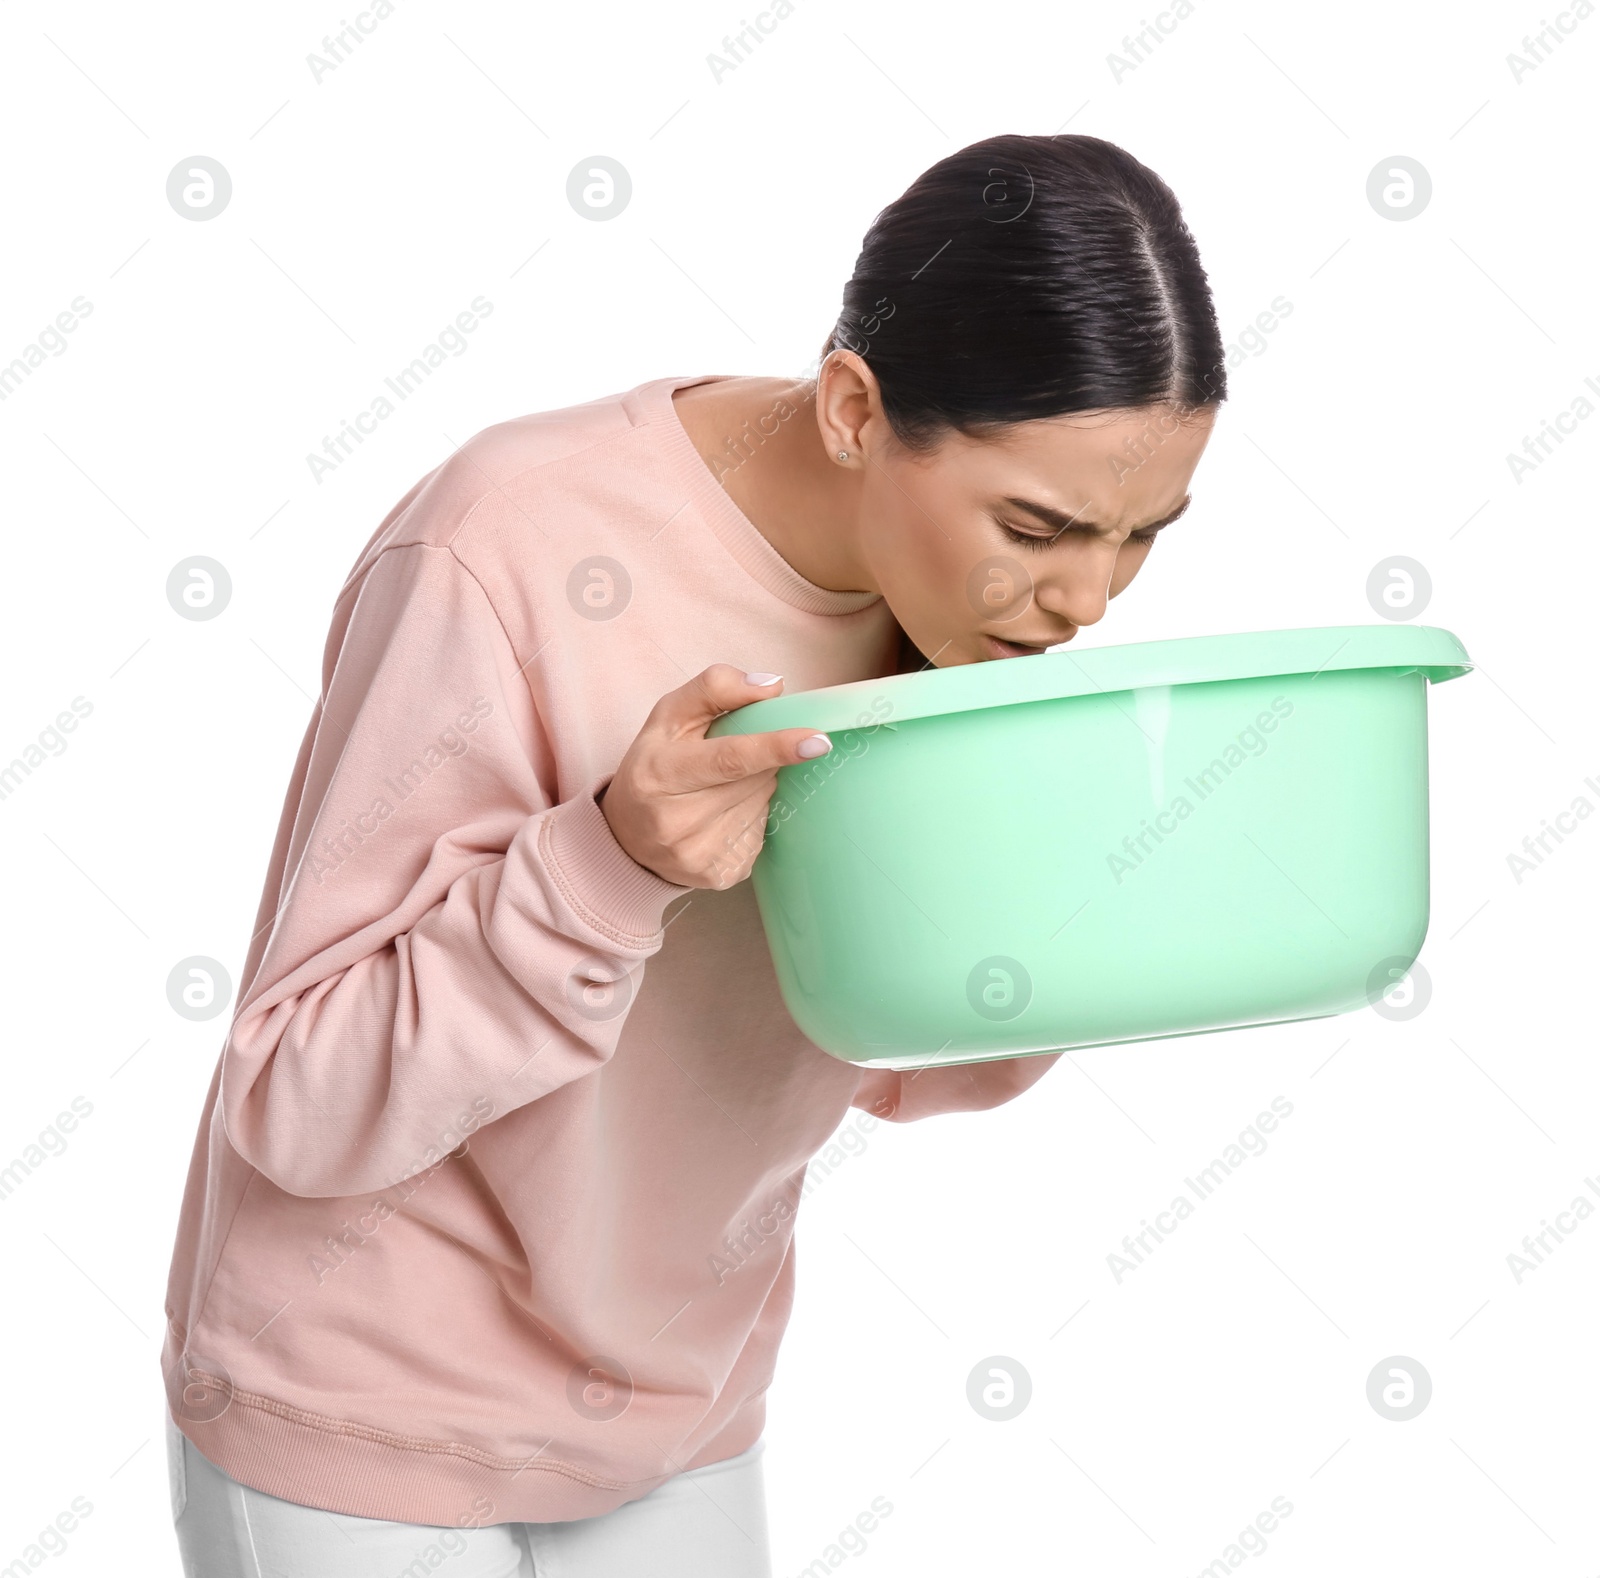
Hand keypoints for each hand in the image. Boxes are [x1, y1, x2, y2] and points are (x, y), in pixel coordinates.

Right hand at [599, 665, 832, 889]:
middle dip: (761, 763)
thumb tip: (772, 687)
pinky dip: (750, 819)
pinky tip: (722, 817)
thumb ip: (715, 688)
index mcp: (660, 773)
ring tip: (721, 790)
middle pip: (754, 782)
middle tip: (736, 760)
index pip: (730, 758)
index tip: (818, 741)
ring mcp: (696, 854)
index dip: (775, 748)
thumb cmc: (654, 765)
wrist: (626, 836)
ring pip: (761, 808)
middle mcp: (675, 820)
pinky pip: (758, 837)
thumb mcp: (670, 716)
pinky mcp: (716, 877)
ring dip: (755, 791)